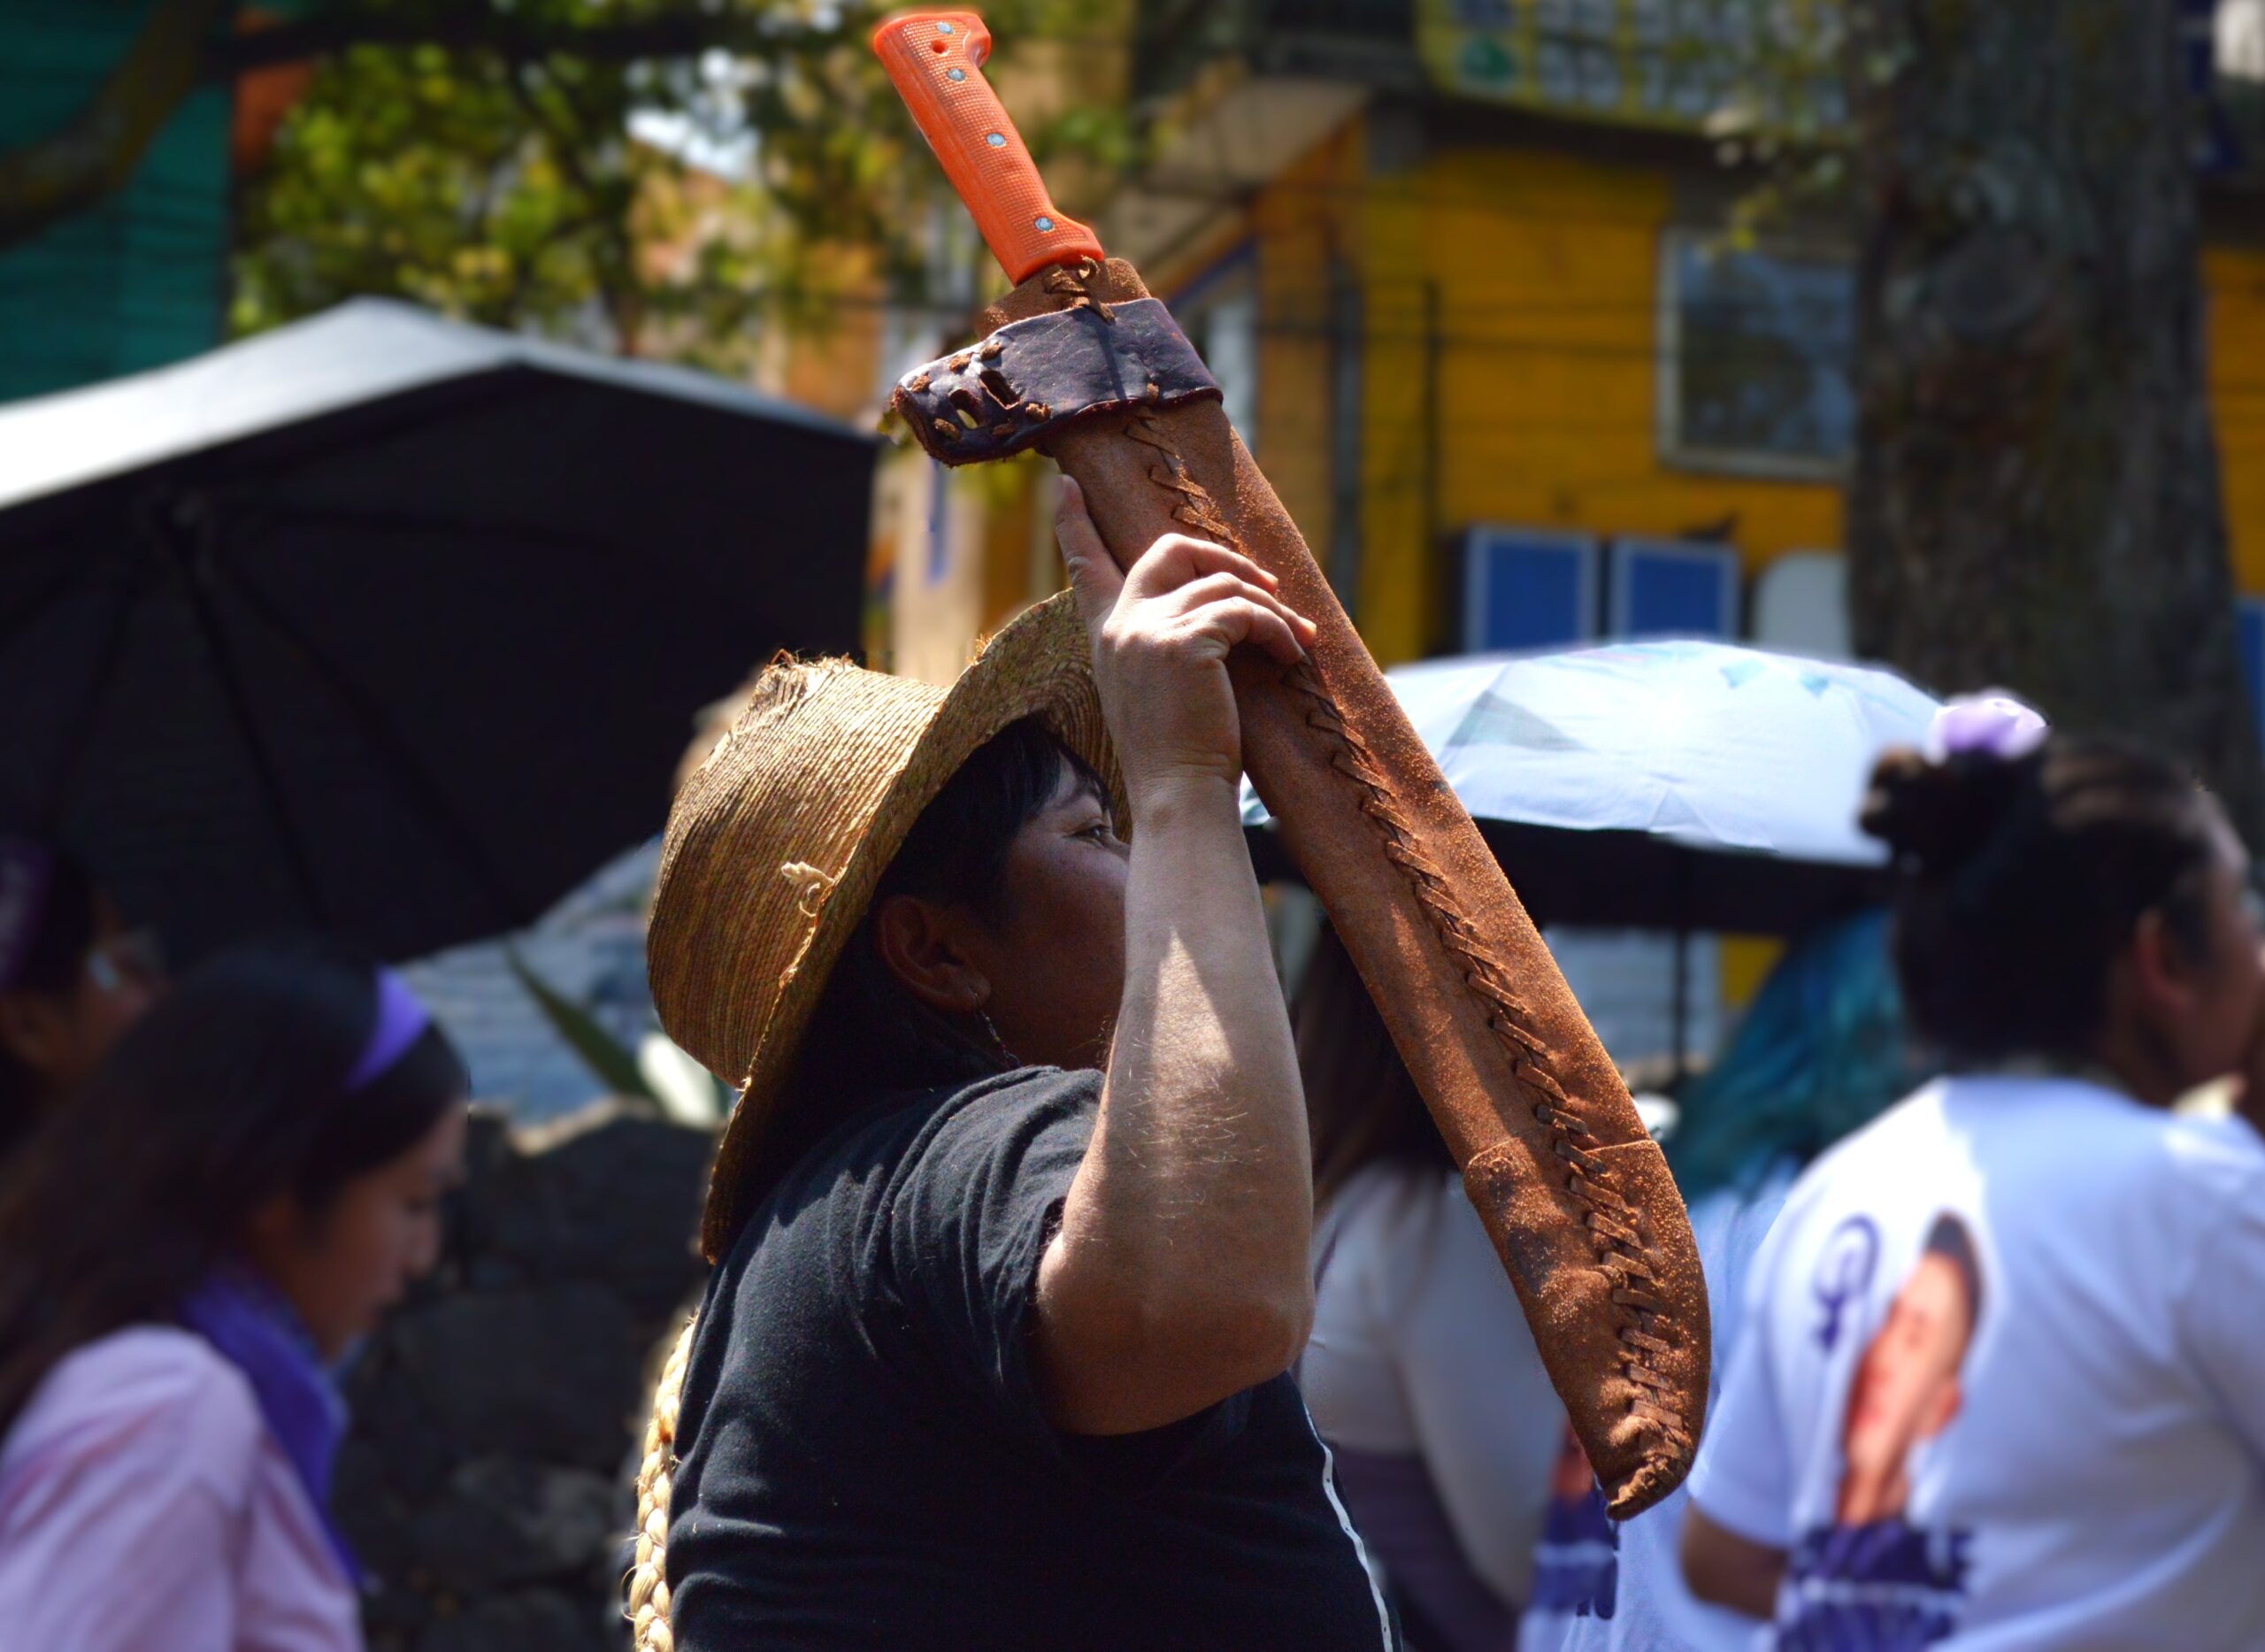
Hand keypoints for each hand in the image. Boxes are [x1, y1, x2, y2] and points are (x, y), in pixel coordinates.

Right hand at [1055, 478, 1316, 809]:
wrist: (1178, 794)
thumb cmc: (1177, 755)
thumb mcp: (1156, 690)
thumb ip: (1165, 645)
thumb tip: (1220, 607)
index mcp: (1105, 637)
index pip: (1084, 566)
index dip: (1074, 523)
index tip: (1065, 485)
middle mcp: (1120, 625)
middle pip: (1168, 549)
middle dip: (1222, 556)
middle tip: (1264, 582)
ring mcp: (1149, 629)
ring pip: (1224, 584)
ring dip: (1271, 608)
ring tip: (1297, 639)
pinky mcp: (1186, 641)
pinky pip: (1246, 612)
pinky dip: (1279, 629)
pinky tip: (1293, 655)